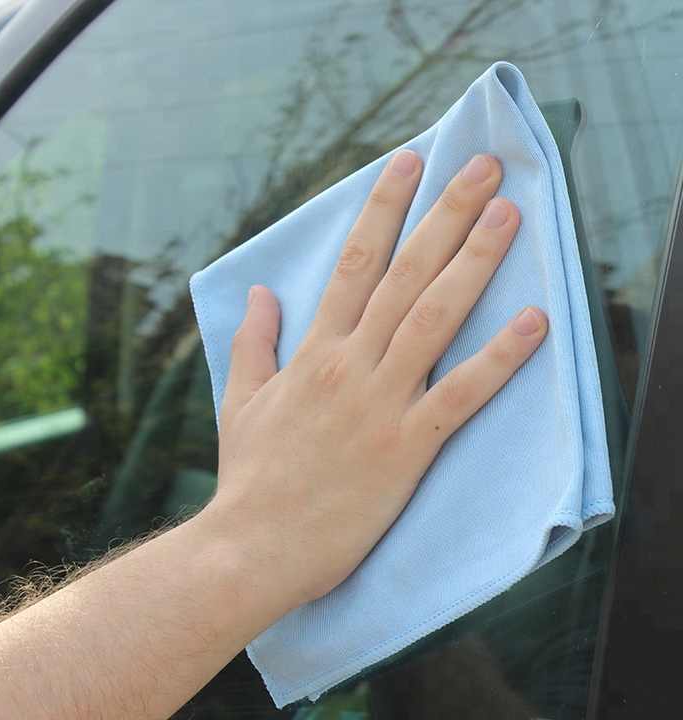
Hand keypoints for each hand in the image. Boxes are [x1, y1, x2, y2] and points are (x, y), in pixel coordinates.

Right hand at [209, 151, 547, 614]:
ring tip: (508, 215)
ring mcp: (381, 402)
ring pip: (435, 317)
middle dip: (444, 214)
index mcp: (314, 350)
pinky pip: (461, 394)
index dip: (383, 208)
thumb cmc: (250, 474)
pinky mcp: (407, 445)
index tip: (408, 163)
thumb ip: (253, 341)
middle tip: (481, 167)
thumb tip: (259, 293)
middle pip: (405, 274)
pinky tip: (533, 322)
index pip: (354, 263)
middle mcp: (351, 363)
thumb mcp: (240, 400)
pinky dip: (499, 359)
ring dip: (474, 262)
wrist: (254, 545)